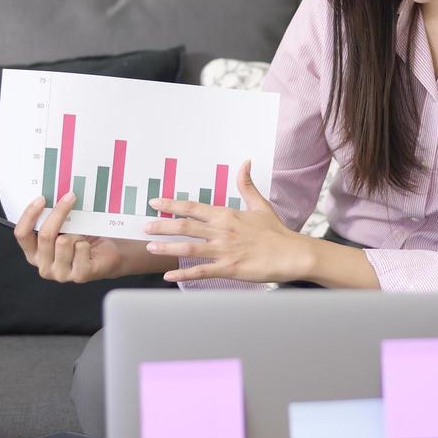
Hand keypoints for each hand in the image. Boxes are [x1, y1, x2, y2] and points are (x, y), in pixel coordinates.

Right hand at [13, 192, 127, 283]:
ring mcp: (61, 273)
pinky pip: (80, 249)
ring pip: (64, 242)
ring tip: (82, 234)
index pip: (22, 234)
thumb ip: (52, 219)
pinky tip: (89, 247)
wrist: (109, 255)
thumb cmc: (84, 239)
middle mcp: (44, 266)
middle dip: (58, 213)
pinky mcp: (79, 275)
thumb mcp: (63, 228)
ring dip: (76, 233)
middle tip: (70, 196)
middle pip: (45, 235)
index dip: (29, 215)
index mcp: (34, 254)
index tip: (41, 198)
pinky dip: (86, 243)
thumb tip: (52, 195)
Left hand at [147, 159, 309, 283]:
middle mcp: (222, 231)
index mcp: (226, 215)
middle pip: (185, 226)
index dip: (172, 204)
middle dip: (162, 225)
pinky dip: (183, 274)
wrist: (292, 253)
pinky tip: (168, 275)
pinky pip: (201, 271)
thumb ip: (246, 185)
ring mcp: (224, 250)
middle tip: (144, 226)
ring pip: (189, 248)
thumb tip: (245, 162)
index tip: (155, 202)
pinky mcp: (229, 268)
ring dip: (167, 247)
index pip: (193, 207)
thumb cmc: (275, 231)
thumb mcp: (259, 205)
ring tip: (150, 247)